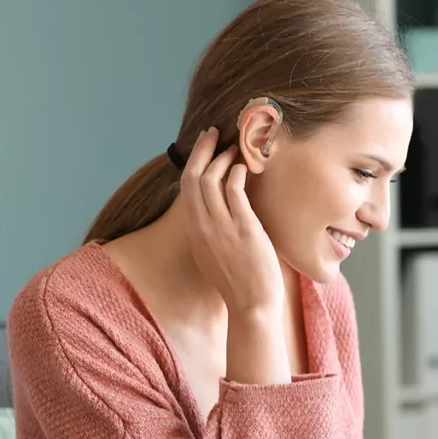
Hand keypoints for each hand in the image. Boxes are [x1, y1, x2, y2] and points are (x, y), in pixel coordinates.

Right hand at [180, 127, 283, 320]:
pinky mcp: (243, 228)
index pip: (186, 187)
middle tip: (215, 133)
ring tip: (236, 148)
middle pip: (193, 177)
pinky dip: (237, 174)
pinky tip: (244, 167)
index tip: (204, 145)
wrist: (251, 306)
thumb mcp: (213, 254)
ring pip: (211, 179)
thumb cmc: (238, 282)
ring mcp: (221, 227)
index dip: (194, 161)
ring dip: (223, 158)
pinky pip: (234, 191)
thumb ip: (210, 231)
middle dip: (203, 149)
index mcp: (193, 232)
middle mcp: (201, 227)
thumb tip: (217, 210)